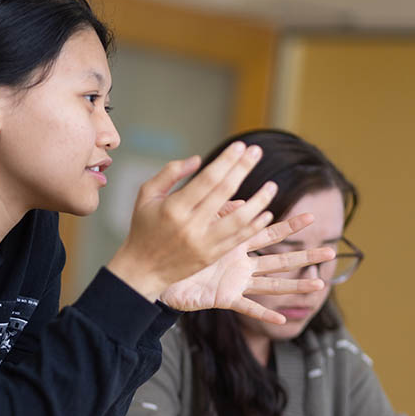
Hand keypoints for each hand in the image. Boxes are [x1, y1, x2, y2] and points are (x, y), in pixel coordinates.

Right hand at [108, 141, 276, 300]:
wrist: (142, 269)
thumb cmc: (143, 228)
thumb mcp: (146, 196)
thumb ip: (169, 174)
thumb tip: (198, 160)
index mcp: (173, 208)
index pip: (207, 179)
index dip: (226, 161)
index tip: (240, 146)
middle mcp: (190, 225)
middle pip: (225, 192)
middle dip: (243, 169)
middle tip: (256, 151)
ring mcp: (203, 242)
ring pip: (240, 218)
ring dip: (259, 200)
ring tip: (272, 185)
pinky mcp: (212, 256)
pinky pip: (239, 238)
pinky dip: (255, 225)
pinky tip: (266, 212)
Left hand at [158, 212, 334, 321]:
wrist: (155, 271)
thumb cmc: (176, 247)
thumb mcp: (200, 225)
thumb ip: (220, 214)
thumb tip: (242, 202)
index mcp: (235, 244)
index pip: (269, 232)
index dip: (291, 227)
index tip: (313, 219)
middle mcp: (241, 264)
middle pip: (280, 259)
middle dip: (306, 257)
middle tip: (332, 254)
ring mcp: (235, 282)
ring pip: (271, 284)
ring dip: (295, 286)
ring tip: (320, 287)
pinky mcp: (224, 297)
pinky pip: (247, 308)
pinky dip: (264, 314)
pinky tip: (283, 319)